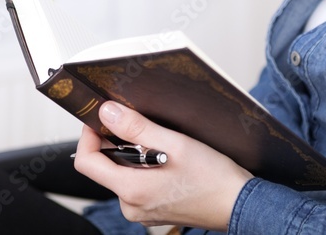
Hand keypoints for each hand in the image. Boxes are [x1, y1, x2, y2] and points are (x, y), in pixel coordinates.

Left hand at [73, 101, 253, 230]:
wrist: (239, 204)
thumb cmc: (213, 177)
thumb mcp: (176, 144)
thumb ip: (137, 127)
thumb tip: (107, 113)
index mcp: (131, 190)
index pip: (86, 162)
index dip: (88, 135)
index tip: (102, 118)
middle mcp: (131, 206)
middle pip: (105, 167)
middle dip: (118, 142)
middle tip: (143, 126)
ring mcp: (141, 211)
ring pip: (122, 174)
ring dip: (134, 154)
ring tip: (163, 145)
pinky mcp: (152, 211)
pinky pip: (137, 184)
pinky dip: (145, 167)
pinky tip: (168, 160)